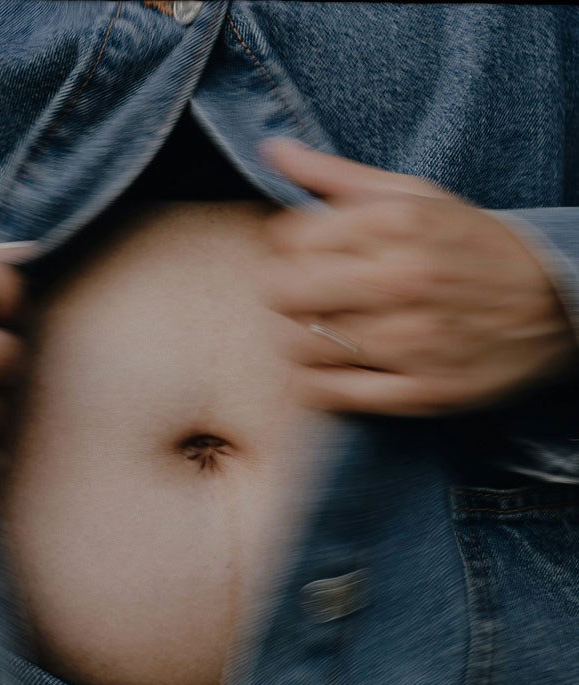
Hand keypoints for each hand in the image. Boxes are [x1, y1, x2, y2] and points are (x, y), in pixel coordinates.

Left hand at [260, 140, 578, 415]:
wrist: (557, 304)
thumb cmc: (475, 246)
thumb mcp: (418, 196)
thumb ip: (339, 176)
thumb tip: (273, 151)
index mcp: (397, 223)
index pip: (290, 239)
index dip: (287, 248)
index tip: (303, 255)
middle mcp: (401, 281)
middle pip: (285, 293)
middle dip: (283, 292)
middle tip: (304, 295)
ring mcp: (413, 342)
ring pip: (301, 346)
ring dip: (299, 338)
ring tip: (321, 329)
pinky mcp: (422, 391)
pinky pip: (332, 394)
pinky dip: (319, 382)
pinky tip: (336, 366)